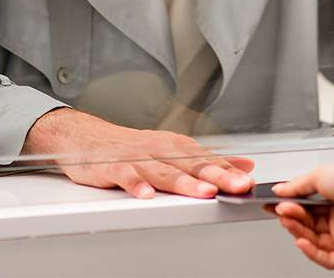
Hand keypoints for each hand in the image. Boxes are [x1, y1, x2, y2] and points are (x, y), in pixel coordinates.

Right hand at [20, 107, 253, 198]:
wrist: (85, 137)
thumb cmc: (130, 148)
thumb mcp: (173, 150)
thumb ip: (208, 161)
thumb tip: (244, 165)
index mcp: (176, 147)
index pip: (208, 160)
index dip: (229, 171)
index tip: (248, 181)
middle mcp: (160, 150)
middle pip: (192, 165)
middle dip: (217, 176)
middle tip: (237, 185)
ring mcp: (137, 158)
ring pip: (164, 172)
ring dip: (184, 183)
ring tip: (203, 193)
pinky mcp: (113, 167)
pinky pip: (126, 177)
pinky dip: (136, 186)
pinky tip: (146, 196)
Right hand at [269, 165, 333, 269]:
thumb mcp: (318, 177)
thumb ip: (296, 186)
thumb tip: (279, 190)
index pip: (309, 210)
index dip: (292, 208)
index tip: (275, 205)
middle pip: (310, 225)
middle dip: (294, 218)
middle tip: (281, 210)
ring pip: (315, 242)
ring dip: (298, 232)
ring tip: (288, 220)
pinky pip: (327, 259)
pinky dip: (311, 252)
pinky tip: (301, 241)